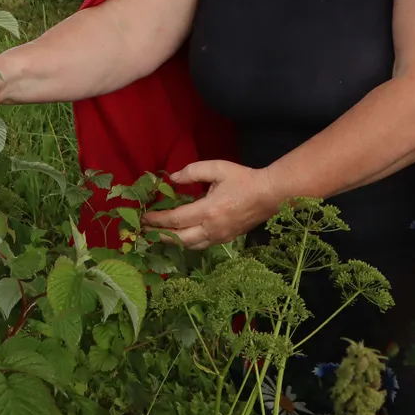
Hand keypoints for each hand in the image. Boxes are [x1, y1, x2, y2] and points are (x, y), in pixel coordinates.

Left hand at [140, 161, 281, 250]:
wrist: (270, 194)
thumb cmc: (243, 179)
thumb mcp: (216, 168)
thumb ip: (192, 172)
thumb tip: (172, 179)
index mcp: (208, 210)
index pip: (176, 220)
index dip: (158, 220)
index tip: (145, 218)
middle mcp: (212, 228)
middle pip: (180, 238)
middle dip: (160, 235)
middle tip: (145, 230)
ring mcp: (220, 236)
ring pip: (190, 245)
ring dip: (173, 241)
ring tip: (159, 235)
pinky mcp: (226, 239)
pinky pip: (202, 245)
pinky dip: (187, 243)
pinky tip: (181, 237)